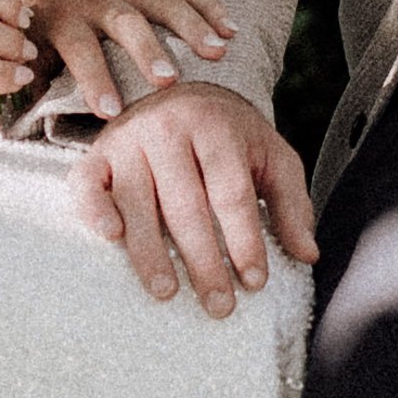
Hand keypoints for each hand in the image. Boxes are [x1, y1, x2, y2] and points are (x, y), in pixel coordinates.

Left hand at [24, 0, 239, 124]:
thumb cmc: (51, 27)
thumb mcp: (33, 48)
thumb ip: (33, 83)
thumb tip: (20, 128)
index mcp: (66, 19)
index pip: (80, 49)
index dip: (94, 79)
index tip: (111, 111)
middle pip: (127, 21)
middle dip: (148, 49)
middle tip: (168, 80)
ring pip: (164, 1)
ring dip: (192, 25)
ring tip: (216, 53)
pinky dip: (210, 8)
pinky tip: (231, 32)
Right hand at [81, 81, 320, 315]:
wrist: (179, 91)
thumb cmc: (229, 136)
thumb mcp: (271, 157)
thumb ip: (292, 203)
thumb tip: (308, 254)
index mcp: (217, 127)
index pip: (231, 193)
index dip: (244, 240)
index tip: (254, 282)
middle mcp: (169, 129)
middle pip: (186, 205)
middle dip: (203, 261)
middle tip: (218, 306)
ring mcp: (129, 140)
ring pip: (138, 202)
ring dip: (150, 251)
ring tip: (167, 293)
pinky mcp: (98, 154)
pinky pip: (88, 184)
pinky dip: (95, 210)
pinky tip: (111, 238)